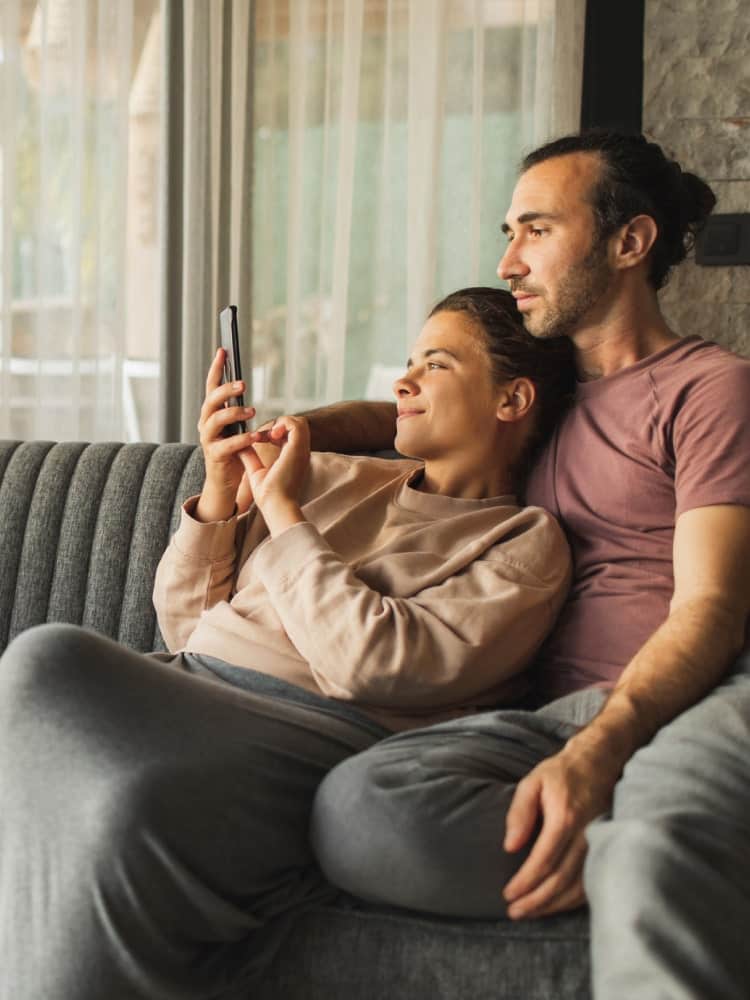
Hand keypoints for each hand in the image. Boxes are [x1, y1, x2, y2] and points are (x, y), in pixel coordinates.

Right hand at [196, 348, 260, 521]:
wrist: (225, 482)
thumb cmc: (234, 451)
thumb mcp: (236, 426)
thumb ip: (238, 410)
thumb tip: (243, 386)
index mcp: (211, 414)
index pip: (212, 386)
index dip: (216, 368)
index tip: (224, 350)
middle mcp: (206, 423)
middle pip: (211, 400)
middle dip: (226, 389)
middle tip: (244, 383)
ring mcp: (208, 439)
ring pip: (216, 420)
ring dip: (234, 413)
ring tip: (252, 410)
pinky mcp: (215, 456)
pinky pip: (228, 444)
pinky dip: (243, 439)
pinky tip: (257, 435)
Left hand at [239, 415, 310, 535]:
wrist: (276, 506)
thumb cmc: (268, 496)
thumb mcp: (256, 471)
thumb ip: (251, 457)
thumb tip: (240, 446)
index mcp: (294, 458)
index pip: (292, 433)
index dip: (276, 430)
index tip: (262, 439)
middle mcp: (301, 452)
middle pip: (298, 425)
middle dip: (281, 423)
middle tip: (266, 435)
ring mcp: (301, 450)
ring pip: (299, 422)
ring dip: (282, 422)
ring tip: (269, 435)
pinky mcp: (297, 449)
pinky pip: (296, 425)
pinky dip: (283, 424)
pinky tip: (270, 436)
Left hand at [501, 746, 614, 918]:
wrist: (599, 761)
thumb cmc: (561, 772)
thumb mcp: (532, 782)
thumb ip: (520, 813)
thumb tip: (510, 847)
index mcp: (565, 817)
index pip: (544, 860)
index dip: (525, 882)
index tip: (508, 894)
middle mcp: (586, 833)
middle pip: (561, 879)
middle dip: (536, 901)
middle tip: (515, 912)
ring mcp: (600, 842)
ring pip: (577, 886)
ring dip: (553, 904)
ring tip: (530, 913)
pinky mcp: (606, 847)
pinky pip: (590, 881)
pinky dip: (572, 899)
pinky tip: (555, 904)